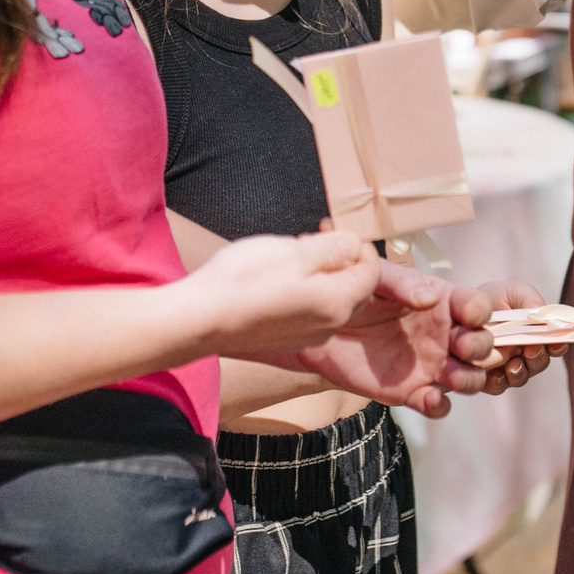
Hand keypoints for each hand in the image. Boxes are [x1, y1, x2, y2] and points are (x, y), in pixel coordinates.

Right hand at [185, 230, 383, 358]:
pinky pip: (310, 315)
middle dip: (343, 262)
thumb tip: (353, 244)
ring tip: (294, 258)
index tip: (336, 231)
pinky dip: (306, 295)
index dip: (359, 246)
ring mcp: (308, 338)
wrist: (201, 318)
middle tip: (316, 240)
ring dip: (323, 278)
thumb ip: (332, 247)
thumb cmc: (245, 280)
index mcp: (338, 302)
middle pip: (355, 290)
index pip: (372, 272)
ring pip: (332, 302)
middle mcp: (330, 326)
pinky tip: (280, 282)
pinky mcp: (287, 342)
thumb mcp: (296, 250)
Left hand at [291, 259, 495, 417]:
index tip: (467, 315)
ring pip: (470, 378)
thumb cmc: (354, 295)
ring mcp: (431, 364)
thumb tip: (432, 297)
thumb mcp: (377, 278)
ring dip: (469, 379)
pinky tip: (427, 397)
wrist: (321, 330)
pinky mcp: (411, 391)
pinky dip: (439, 405)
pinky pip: (438, 405)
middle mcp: (444, 334)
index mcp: (443, 302)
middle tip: (460, 346)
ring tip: (450, 376)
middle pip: (483, 345)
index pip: (477, 306)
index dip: (480, 310)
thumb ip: (403, 283)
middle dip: (480, 346)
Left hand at [462, 279, 562, 393]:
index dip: (558, 345)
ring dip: (520, 372)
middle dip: (538, 357)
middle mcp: (525, 354)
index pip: (555, 343)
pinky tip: (495, 373)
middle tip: (531, 349)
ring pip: (520, 376)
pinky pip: (497, 386)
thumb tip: (544, 316)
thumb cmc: (491, 299)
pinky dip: (499, 381)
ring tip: (513, 364)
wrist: (458, 308)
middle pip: (539, 362)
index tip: (556, 342)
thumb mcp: (512, 292)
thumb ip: (530, 300)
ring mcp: (507, 367)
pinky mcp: (488, 378)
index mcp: (536, 333)